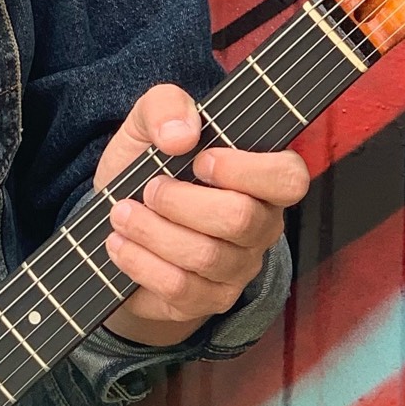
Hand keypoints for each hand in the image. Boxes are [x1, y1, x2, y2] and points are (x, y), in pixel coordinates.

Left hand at [93, 83, 306, 345]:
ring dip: (153, 231)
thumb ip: (165, 106)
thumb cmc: (147, 169)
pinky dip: (141, 262)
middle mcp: (261, 225)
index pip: (289, 177)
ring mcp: (238, 267)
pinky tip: (118, 244)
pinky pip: (181, 287)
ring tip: (121, 213)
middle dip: (182, 202)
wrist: (115, 229)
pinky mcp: (209, 299)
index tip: (199, 161)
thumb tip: (182, 133)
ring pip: (207, 256)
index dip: (246, 170)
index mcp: (262, 178)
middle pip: (241, 219)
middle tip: (148, 189)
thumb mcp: (146, 125)